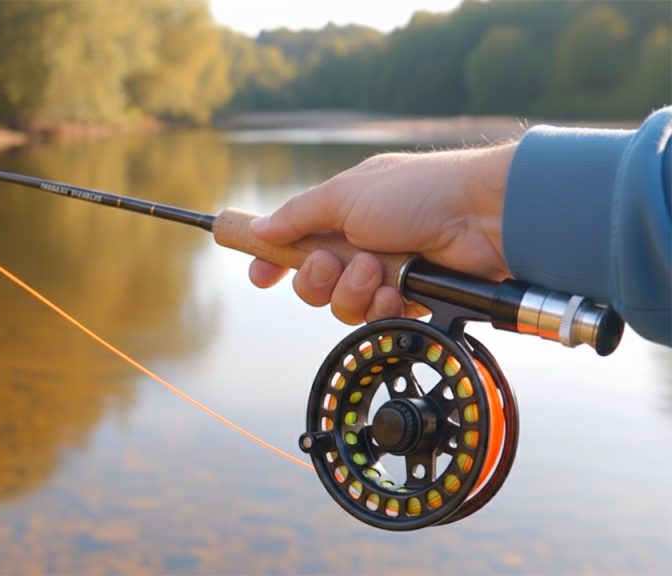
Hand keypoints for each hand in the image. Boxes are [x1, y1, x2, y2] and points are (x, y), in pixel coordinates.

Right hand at [248, 143, 517, 324]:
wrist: (482, 216)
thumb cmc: (418, 192)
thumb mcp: (345, 194)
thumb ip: (297, 216)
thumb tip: (260, 228)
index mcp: (342, 212)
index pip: (295, 241)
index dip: (272, 261)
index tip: (259, 275)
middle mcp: (360, 244)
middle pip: (312, 282)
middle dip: (318, 279)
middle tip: (335, 263)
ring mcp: (384, 273)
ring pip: (342, 305)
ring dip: (353, 291)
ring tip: (377, 270)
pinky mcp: (409, 299)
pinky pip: (376, 318)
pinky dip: (383, 306)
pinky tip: (398, 291)